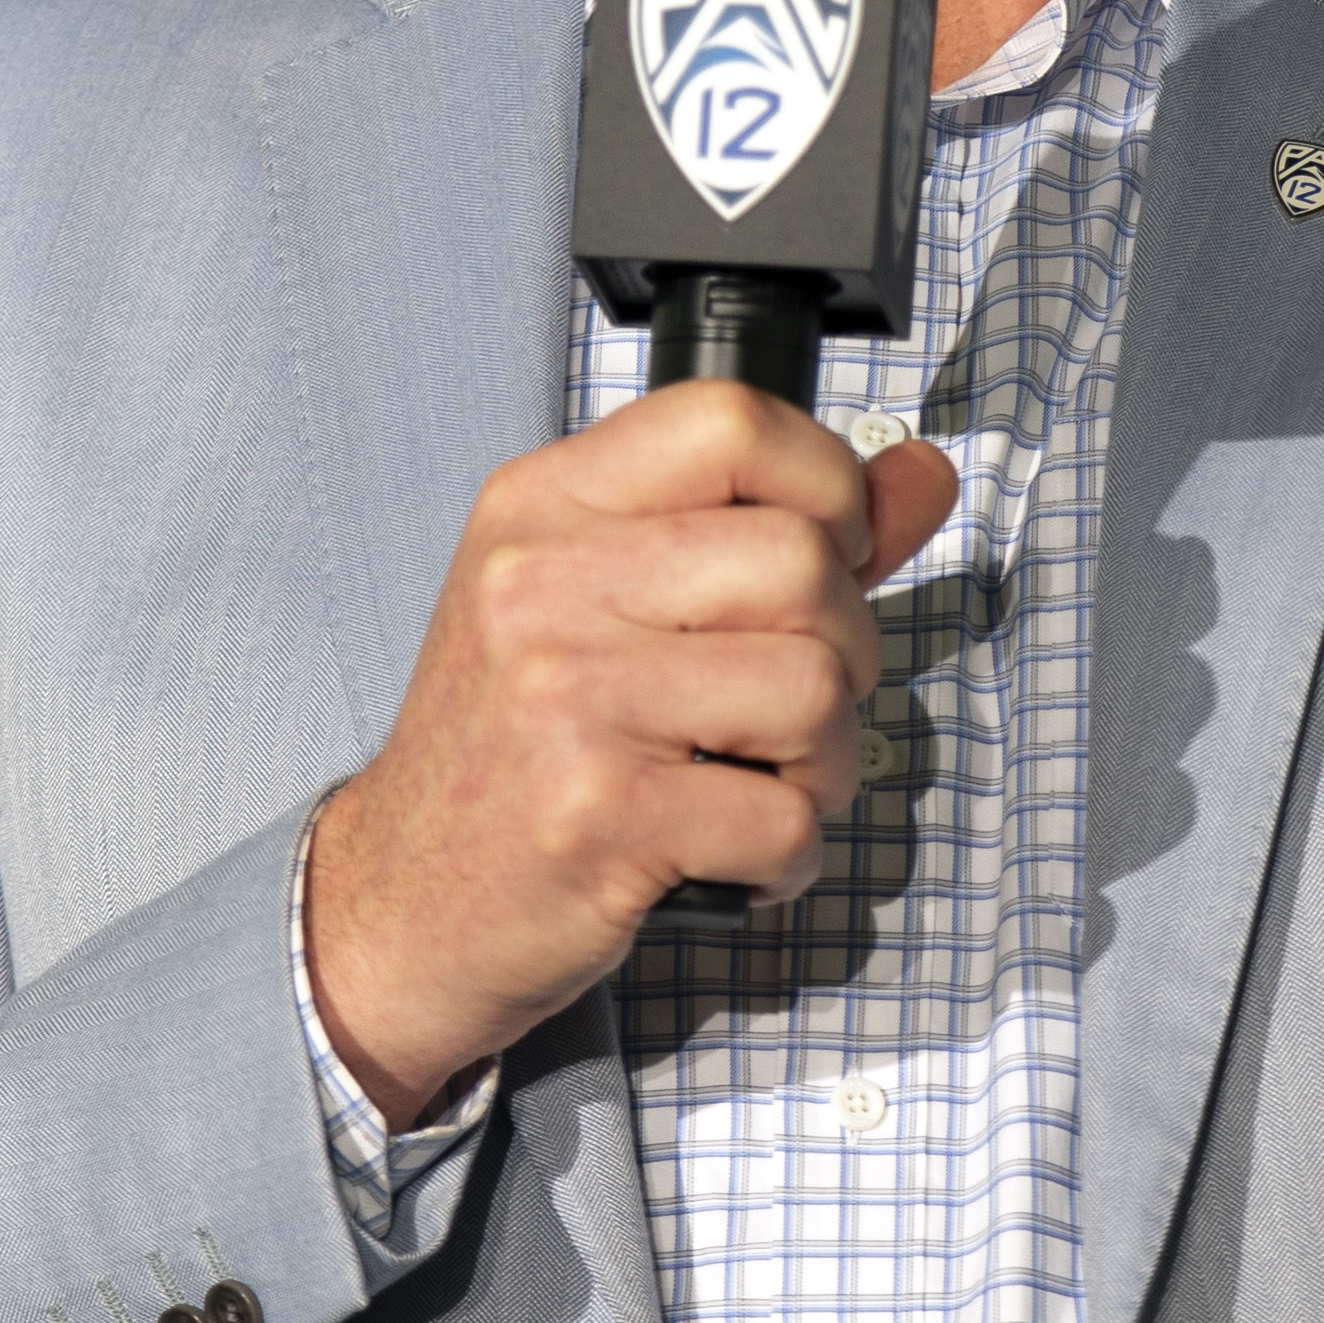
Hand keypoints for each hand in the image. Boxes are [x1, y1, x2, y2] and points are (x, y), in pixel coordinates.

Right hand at [302, 381, 961, 1123]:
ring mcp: (567, 699)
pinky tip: (730, 854)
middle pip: (802, 560)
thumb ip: (777, 530)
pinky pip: (784, 819)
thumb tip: (923, 476)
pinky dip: (786, 856)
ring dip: (826, 761)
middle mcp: (543, 584)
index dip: (827, 486)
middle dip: (845, 648)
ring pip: (814, 689)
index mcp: (545, 504)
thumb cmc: (515, 748)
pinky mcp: (598, 816)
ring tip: (759, 781)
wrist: (400, 902)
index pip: (733, 421)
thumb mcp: (610, 602)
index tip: (825, 554)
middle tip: (790, 704)